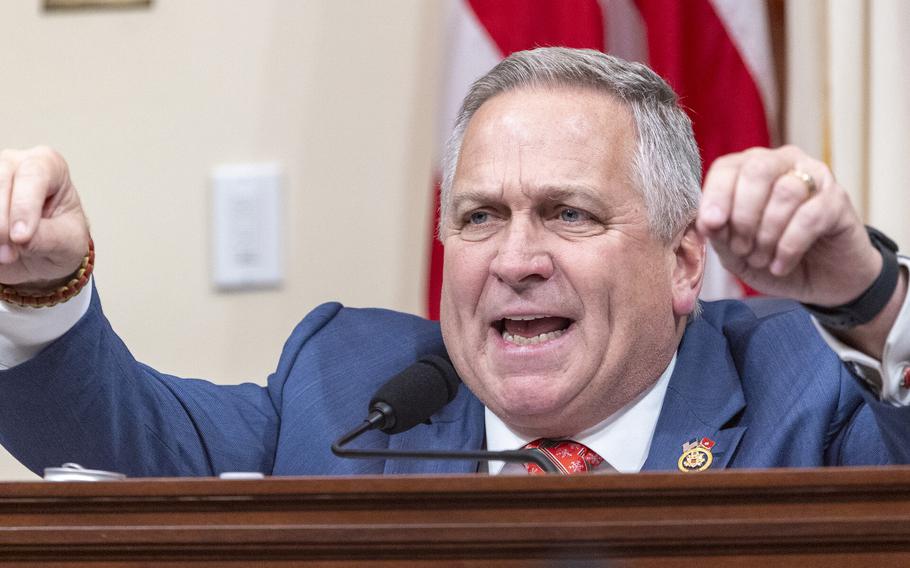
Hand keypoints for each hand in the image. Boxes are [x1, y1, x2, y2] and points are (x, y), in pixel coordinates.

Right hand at [0, 147, 89, 289]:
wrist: (43, 257)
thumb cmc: (62, 240)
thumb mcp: (68, 242)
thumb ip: (46, 237)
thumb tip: (17, 238)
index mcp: (50, 166)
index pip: (34, 174)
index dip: (24, 205)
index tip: (21, 237)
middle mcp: (15, 163)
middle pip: (0, 180)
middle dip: (2, 222)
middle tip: (9, 254)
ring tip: (5, 256)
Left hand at [696, 145, 879, 306]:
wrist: (819, 281)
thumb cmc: (771, 258)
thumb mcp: (734, 252)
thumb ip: (719, 233)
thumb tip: (706, 221)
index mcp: (750, 169)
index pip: (727, 167)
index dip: (715, 195)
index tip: (711, 225)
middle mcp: (784, 163)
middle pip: (757, 169)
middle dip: (743, 215)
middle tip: (741, 248)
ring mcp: (815, 178)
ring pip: (785, 192)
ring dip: (767, 234)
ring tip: (761, 259)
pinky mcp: (838, 200)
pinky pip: (810, 216)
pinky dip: (789, 246)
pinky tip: (780, 265)